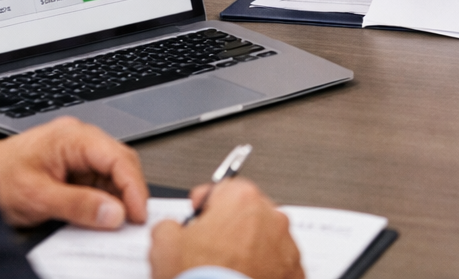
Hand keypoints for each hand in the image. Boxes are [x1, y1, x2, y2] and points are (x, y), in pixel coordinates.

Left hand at [0, 116, 147, 228]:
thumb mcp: (38, 197)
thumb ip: (79, 205)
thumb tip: (113, 212)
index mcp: (72, 137)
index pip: (118, 158)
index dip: (134, 187)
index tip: (139, 213)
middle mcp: (78, 139)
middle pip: (120, 163)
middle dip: (129, 192)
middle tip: (132, 221)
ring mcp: (76, 151)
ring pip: (112, 173)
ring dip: (116, 197)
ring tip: (115, 221)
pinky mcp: (72, 165)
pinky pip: (98, 180)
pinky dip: (103, 199)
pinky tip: (100, 214)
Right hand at [151, 178, 303, 278]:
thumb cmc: (200, 278)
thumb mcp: (164, 246)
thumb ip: (169, 226)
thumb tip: (171, 229)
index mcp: (241, 200)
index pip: (223, 189)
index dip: (207, 204)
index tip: (200, 213)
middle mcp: (271, 218)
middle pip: (248, 213)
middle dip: (230, 227)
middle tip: (210, 248)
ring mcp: (286, 247)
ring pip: (266, 239)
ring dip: (250, 249)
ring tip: (228, 270)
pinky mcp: (295, 274)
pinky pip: (279, 266)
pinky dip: (265, 272)